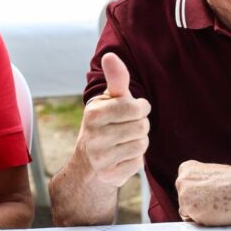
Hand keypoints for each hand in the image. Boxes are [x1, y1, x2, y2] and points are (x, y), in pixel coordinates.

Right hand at [78, 53, 150, 187]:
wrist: (88, 162)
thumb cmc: (105, 123)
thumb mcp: (109, 100)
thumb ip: (116, 79)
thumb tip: (111, 55)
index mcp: (94, 113)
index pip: (134, 108)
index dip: (140, 108)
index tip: (133, 110)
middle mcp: (93, 136)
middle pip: (142, 127)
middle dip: (140, 125)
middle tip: (126, 128)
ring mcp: (100, 158)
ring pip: (142, 145)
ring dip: (138, 142)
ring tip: (124, 141)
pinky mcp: (109, 175)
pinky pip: (138, 163)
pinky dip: (135, 159)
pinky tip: (121, 157)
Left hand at [175, 160, 230, 225]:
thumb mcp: (212, 173)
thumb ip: (200, 181)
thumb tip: (197, 193)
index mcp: (186, 169)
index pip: (185, 188)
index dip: (199, 194)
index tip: (210, 194)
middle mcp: (181, 182)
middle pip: (184, 200)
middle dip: (197, 204)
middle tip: (215, 202)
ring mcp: (184, 197)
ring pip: (188, 212)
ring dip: (200, 213)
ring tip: (218, 206)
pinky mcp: (191, 212)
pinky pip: (194, 222)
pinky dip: (204, 221)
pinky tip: (216, 213)